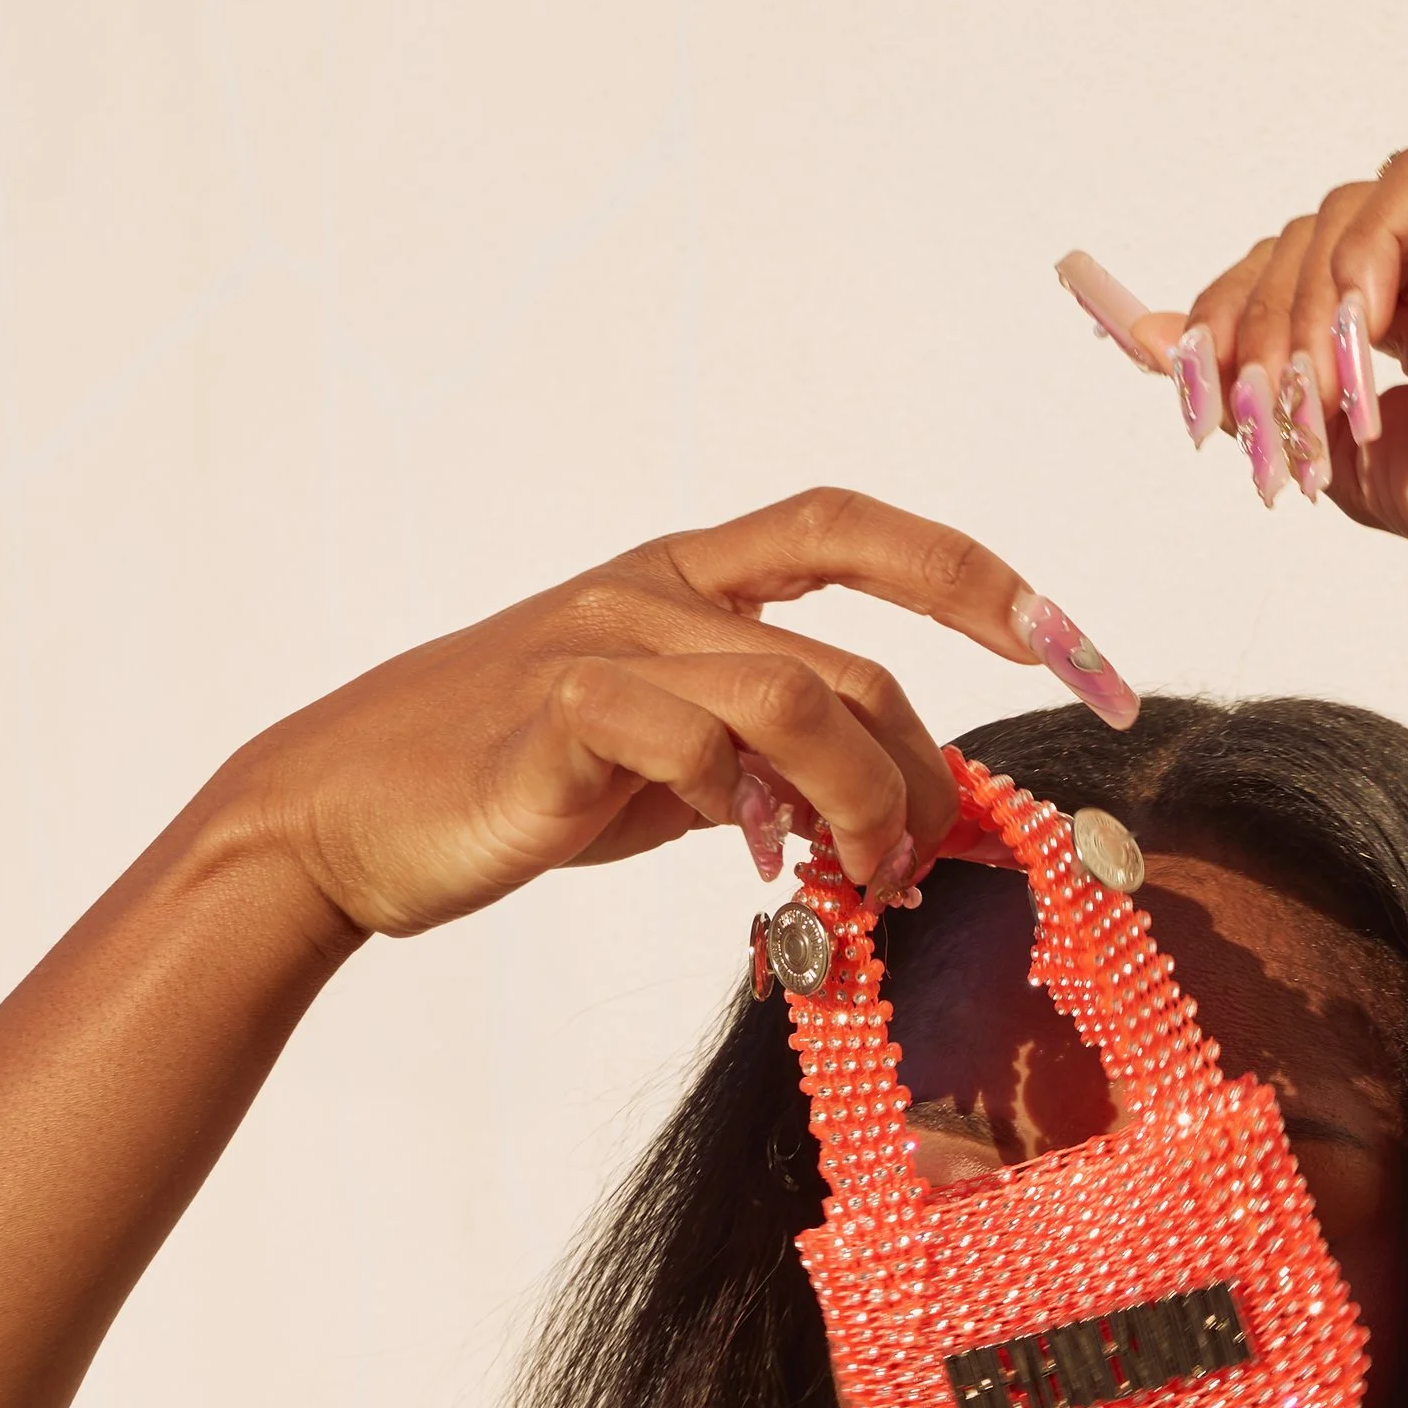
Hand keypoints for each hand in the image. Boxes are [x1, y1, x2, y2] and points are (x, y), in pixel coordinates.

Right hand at [201, 490, 1134, 940]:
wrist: (338, 815)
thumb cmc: (509, 782)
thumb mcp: (661, 763)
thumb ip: (762, 761)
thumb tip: (879, 810)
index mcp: (685, 577)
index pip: (851, 530)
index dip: (967, 570)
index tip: (1069, 640)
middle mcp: (654, 590)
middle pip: (854, 664)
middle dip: (926, 773)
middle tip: (934, 866)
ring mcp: (604, 644)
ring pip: (796, 697)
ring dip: (863, 801)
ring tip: (867, 877)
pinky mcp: (558, 716)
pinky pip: (693, 741)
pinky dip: (747, 804)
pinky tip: (753, 863)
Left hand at [1135, 140, 1407, 592]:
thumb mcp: (1345, 451)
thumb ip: (1256, 388)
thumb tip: (1143, 338)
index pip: (1289, 280)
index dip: (1224, 320)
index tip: (1181, 375)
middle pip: (1302, 242)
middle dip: (1258, 325)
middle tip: (1257, 406)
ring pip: (1344, 211)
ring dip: (1307, 303)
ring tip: (1322, 390)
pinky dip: (1369, 246)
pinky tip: (1366, 323)